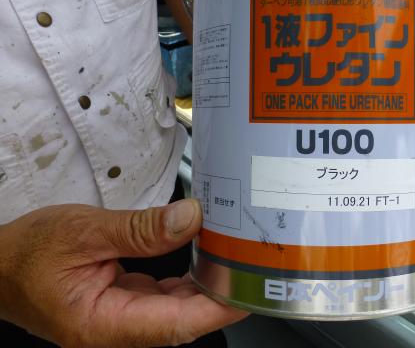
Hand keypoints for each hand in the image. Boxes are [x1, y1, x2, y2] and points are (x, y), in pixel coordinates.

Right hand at [0, 200, 246, 346]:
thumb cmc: (28, 252)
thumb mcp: (85, 231)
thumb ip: (140, 229)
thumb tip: (189, 219)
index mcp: (101, 324)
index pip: (173, 324)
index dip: (216, 310)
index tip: (247, 292)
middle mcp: (113, 331)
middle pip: (179, 321)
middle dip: (218, 297)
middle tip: (250, 268)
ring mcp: (118, 321)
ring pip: (173, 311)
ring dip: (204, 289)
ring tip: (232, 261)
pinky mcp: (120, 306)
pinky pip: (161, 299)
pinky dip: (184, 283)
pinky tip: (200, 261)